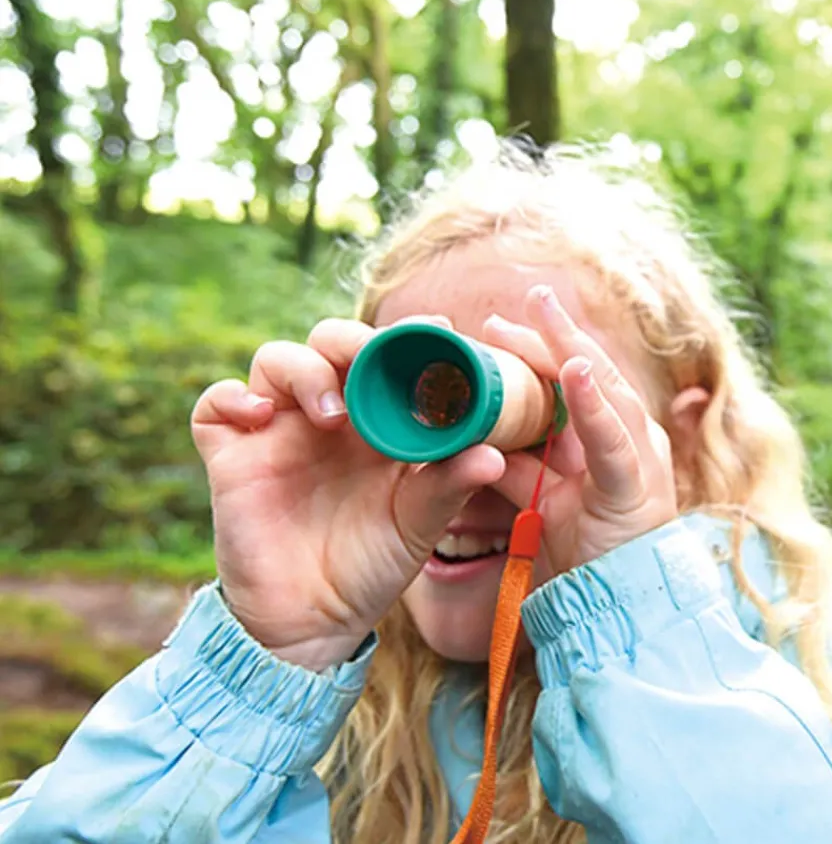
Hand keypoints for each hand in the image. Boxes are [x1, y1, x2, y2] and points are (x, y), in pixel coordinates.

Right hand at [190, 317, 504, 670]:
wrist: (314, 624)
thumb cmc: (371, 566)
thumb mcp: (417, 524)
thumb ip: (450, 485)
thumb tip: (494, 455)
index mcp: (375, 419)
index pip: (386, 356)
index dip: (409, 335)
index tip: (440, 328)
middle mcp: (326, 414)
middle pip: (330, 342)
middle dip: (351, 340)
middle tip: (372, 358)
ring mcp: (277, 430)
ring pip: (277, 360)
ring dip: (303, 370)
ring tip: (332, 412)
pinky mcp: (233, 456)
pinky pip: (216, 405)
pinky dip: (234, 397)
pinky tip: (261, 416)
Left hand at [482, 285, 678, 574]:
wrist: (616, 610)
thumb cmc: (583, 553)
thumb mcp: (538, 499)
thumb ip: (517, 465)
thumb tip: (474, 435)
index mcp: (607, 438)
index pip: (573, 380)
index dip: (539, 349)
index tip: (496, 326)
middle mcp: (630, 437)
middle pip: (587, 372)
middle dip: (553, 333)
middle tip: (527, 296)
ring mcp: (640, 457)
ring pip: (604, 390)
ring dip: (570, 349)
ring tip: (544, 312)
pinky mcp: (637, 486)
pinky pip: (614, 439)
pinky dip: (592, 405)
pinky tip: (572, 370)